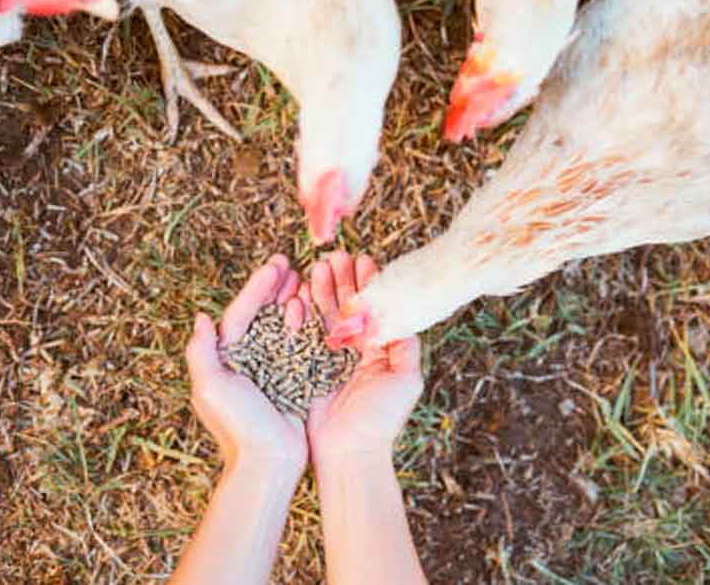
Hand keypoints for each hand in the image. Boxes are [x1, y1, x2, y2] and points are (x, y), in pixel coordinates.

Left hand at [185, 254, 307, 473]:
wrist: (267, 465)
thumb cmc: (237, 428)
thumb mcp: (211, 389)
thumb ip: (201, 353)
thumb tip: (201, 318)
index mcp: (225, 359)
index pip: (241, 313)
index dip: (257, 287)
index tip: (275, 265)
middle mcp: (247, 361)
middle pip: (261, 314)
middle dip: (274, 287)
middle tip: (289, 262)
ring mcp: (271, 369)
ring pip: (281, 325)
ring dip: (292, 299)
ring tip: (306, 276)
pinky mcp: (293, 379)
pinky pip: (301, 345)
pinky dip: (308, 324)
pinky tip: (317, 308)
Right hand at [303, 252, 422, 465]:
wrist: (348, 454)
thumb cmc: (381, 421)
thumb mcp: (406, 379)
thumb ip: (406, 344)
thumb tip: (405, 310)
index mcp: (380, 351)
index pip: (375, 309)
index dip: (369, 284)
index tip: (363, 260)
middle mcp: (355, 351)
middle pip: (349, 306)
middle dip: (343, 280)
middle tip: (336, 256)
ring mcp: (330, 358)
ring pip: (326, 314)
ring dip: (324, 289)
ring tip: (319, 266)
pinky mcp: (308, 367)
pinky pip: (306, 333)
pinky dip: (304, 311)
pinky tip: (303, 290)